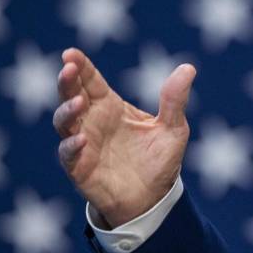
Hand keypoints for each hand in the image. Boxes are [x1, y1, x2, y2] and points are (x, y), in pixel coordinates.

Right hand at [53, 47, 195, 227]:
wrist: (153, 198)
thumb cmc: (159, 160)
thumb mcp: (173, 128)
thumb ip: (175, 100)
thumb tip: (188, 68)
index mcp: (111, 106)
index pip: (91, 81)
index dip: (81, 66)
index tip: (71, 53)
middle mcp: (92, 121)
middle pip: (71, 95)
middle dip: (67, 81)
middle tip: (68, 68)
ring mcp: (83, 143)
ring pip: (64, 122)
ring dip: (67, 110)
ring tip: (79, 101)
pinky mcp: (80, 167)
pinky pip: (68, 154)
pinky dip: (71, 146)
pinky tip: (80, 140)